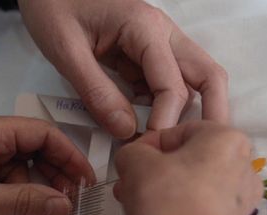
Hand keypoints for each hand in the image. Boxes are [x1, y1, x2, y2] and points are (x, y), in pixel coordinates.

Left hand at [0, 113, 95, 214]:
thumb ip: (23, 203)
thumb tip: (66, 206)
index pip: (42, 134)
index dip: (69, 156)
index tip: (86, 183)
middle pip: (33, 152)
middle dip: (50, 180)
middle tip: (64, 206)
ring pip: (18, 172)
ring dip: (25, 196)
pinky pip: (0, 184)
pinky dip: (6, 202)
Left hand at [18, 0, 228, 138]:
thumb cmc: (53, 7)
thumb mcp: (66, 51)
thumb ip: (96, 92)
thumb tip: (128, 131)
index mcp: (146, 28)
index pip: (173, 85)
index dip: (165, 121)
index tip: (149, 148)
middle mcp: (164, 33)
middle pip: (208, 75)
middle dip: (213, 113)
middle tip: (206, 148)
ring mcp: (160, 41)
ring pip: (195, 79)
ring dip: (192, 111)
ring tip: (176, 145)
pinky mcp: (148, 52)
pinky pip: (169, 82)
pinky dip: (167, 106)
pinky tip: (151, 128)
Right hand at [113, 121, 262, 214]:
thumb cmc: (169, 199)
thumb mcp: (136, 162)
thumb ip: (132, 151)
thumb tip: (134, 158)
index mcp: (227, 138)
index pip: (179, 131)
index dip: (149, 144)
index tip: (132, 158)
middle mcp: (244, 165)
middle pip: (190, 159)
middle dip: (156, 169)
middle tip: (132, 180)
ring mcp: (243, 197)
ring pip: (196, 183)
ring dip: (166, 188)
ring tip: (138, 201)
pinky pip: (204, 205)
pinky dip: (182, 206)